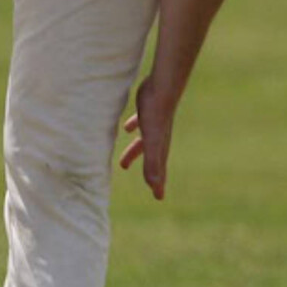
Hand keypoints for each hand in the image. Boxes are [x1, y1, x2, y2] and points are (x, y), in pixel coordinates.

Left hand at [120, 75, 178, 201]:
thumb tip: (152, 185)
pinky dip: (133, 128)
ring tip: (123, 165)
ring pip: (144, 143)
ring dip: (135, 153)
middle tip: (146, 186)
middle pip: (152, 160)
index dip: (158, 185)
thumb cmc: (157, 114)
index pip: (159, 171)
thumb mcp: (151, 142)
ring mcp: (153, 124)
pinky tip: (126, 128)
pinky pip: (140, 123)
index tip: (159, 198)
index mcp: (159, 147)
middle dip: (148, 173)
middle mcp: (158, 137)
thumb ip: (152, 163)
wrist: (163, 88)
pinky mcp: (147, 111)